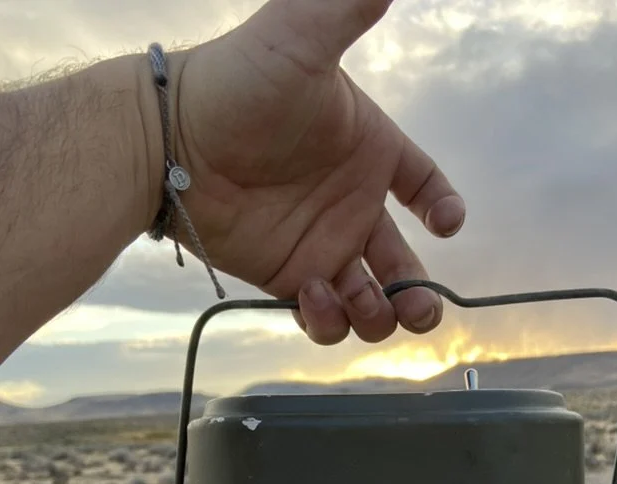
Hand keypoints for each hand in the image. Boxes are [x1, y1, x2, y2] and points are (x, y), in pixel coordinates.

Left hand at [164, 0, 465, 344]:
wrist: (170, 139)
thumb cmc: (237, 85)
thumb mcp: (300, 40)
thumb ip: (347, 9)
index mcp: (370, 154)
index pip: (425, 186)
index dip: (443, 207)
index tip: (446, 222)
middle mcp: (352, 206)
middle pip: (405, 265)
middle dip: (419, 295)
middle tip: (418, 308)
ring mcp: (322, 246)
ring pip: (371, 302)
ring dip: (378, 314)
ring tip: (358, 298)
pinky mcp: (289, 278)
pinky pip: (324, 316)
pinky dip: (328, 319)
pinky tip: (313, 293)